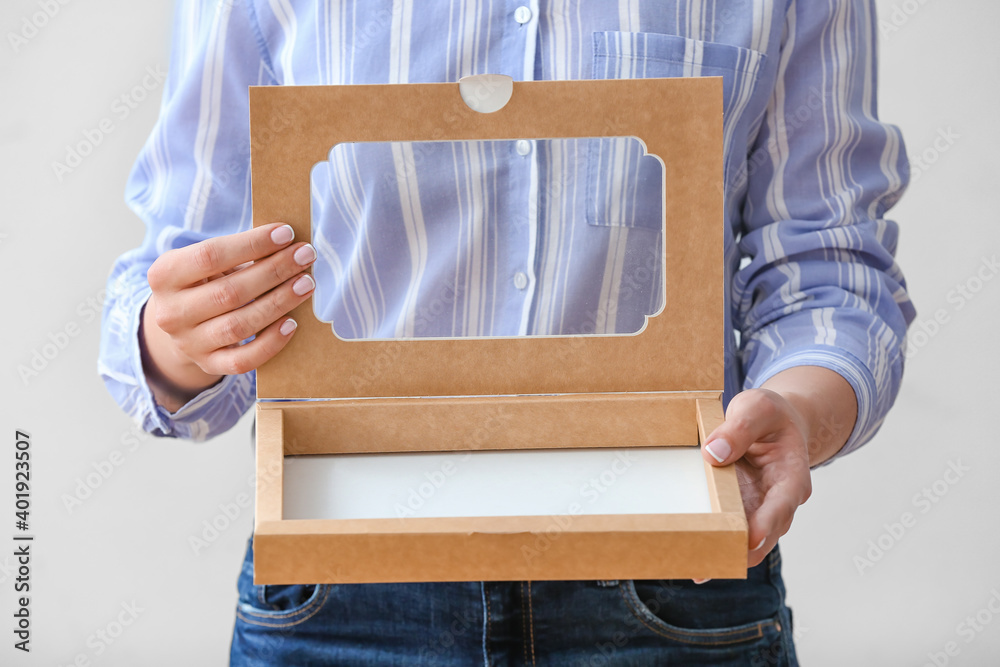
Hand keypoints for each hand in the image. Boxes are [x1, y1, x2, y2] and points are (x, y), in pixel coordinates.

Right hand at [141, 223, 316, 410]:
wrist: (181, 324)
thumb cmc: (203, 282)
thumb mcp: (205, 261)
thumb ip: (237, 251)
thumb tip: (286, 242)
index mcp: (164, 275)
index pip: (210, 255)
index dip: (251, 244)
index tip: (286, 233)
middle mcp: (171, 312)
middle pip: (229, 292)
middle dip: (274, 272)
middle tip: (305, 256)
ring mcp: (188, 343)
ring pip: (239, 325)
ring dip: (278, 303)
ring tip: (306, 284)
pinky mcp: (208, 364)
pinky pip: (242, 360)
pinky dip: (270, 343)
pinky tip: (292, 324)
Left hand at [701, 388, 811, 569]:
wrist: (775, 421)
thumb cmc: (769, 414)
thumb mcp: (757, 408)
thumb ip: (739, 428)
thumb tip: (713, 454)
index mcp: (791, 476)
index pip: (781, 505)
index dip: (766, 524)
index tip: (748, 540)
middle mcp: (779, 501)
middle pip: (764, 534)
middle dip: (739, 551)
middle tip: (709, 565)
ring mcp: (760, 509)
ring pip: (746, 539)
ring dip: (724, 552)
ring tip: (695, 567)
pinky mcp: (742, 510)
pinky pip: (731, 529)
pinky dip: (715, 541)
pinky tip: (692, 557)